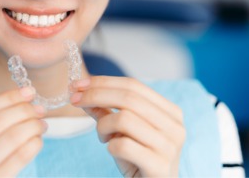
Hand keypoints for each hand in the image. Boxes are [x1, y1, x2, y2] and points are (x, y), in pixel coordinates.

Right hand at [0, 87, 46, 176]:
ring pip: (9, 139)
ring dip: (31, 127)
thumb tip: (21, 100)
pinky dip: (31, 146)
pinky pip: (16, 161)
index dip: (8, 98)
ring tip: (41, 124)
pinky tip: (37, 141)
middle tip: (39, 108)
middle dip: (22, 111)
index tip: (28, 92)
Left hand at [70, 76, 185, 176]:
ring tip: (103, 137)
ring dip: (103, 125)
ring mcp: (169, 147)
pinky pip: (123, 145)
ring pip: (124, 119)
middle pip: (128, 98)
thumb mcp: (123, 132)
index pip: (133, 85)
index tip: (77, 84)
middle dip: (95, 95)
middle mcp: (175, 126)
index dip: (103, 82)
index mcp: (170, 112)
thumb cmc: (138, 161)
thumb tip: (81, 92)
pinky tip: (112, 150)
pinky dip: (110, 145)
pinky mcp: (160, 167)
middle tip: (74, 100)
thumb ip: (107, 111)